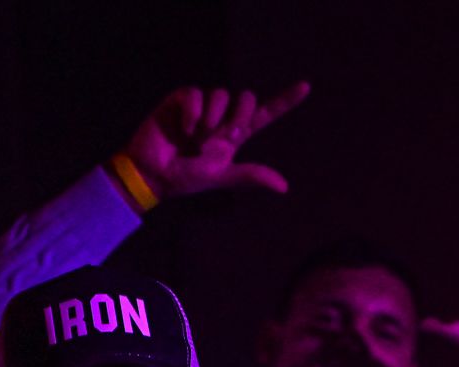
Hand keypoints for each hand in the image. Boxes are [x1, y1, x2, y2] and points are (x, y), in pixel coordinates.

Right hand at [121, 82, 310, 200]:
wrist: (152, 175)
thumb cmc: (186, 178)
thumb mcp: (221, 177)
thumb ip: (250, 176)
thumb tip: (284, 187)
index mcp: (235, 136)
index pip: (265, 115)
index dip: (285, 101)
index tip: (306, 87)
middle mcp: (222, 118)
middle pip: (246, 97)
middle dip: (240, 113)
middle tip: (226, 135)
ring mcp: (202, 107)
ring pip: (221, 94)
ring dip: (212, 117)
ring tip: (196, 138)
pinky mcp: (181, 99)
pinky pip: (195, 94)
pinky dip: (192, 112)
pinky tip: (184, 129)